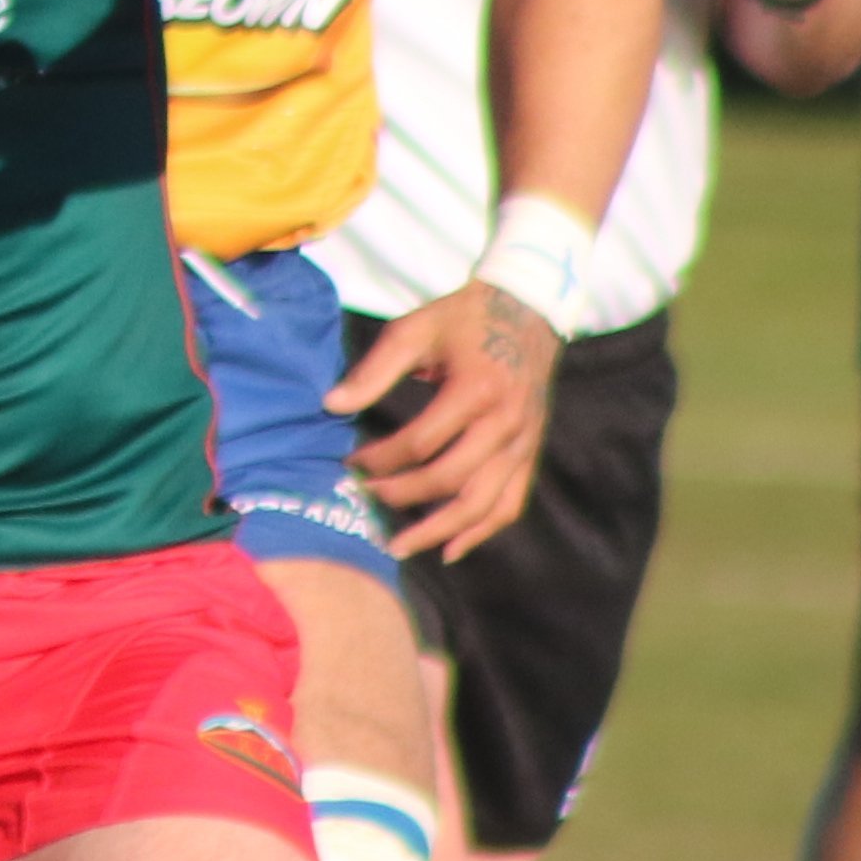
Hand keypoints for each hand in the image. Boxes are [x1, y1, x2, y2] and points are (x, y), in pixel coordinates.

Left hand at [339, 281, 557, 556]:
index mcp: (477, 390)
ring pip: (482, 504)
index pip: (421, 443)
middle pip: (449, 479)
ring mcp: (523, 443)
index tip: (352, 463)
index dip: (381, 459)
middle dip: (402, 495)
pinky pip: (509, 504)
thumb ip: (374, 370)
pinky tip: (450, 550)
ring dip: (439, 530)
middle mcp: (506, 423)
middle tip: (367, 497)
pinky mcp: (530, 453)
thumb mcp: (415, 330)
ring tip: (399, 546)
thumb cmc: (464, 319)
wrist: (527, 310)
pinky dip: (482, 532)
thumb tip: (330, 405)